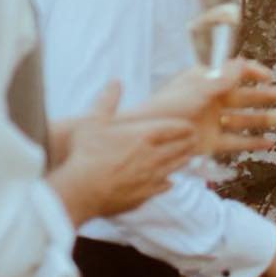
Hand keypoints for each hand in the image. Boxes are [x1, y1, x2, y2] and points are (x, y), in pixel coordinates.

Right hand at [50, 82, 197, 224]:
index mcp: (145, 135)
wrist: (81, 190)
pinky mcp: (146, 195)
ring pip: (175, 167)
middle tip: (194, 141)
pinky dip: (168, 183)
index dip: (186, 127)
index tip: (190, 127)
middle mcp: (154, 155)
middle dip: (189, 143)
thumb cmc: (86, 154)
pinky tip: (168, 182)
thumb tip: (115, 81)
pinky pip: (164, 187)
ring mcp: (152, 177)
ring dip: (183, 161)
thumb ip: (108, 100)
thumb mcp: (94, 121)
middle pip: (181, 148)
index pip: (176, 128)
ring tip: (186, 158)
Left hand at [140, 60, 275, 158]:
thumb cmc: (166, 109)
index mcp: (205, 82)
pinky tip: (271, 144)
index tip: (269, 76)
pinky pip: (237, 141)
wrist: (145, 140)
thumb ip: (221, 79)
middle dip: (265, 96)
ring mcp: (213, 122)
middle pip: (244, 96)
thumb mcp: (195, 91)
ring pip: (245, 119)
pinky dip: (253, 142)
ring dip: (266, 118)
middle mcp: (211, 101)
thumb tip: (243, 61)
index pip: (233, 73)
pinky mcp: (211, 143)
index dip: (252, 72)